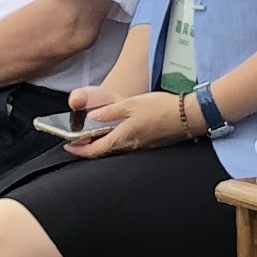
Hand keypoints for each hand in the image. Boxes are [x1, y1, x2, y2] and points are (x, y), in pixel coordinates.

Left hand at [70, 87, 207, 155]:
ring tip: (93, 137)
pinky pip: (128, 147)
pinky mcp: (150, 144)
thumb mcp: (131, 104)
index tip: (68, 146)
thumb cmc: (161, 109)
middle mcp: (130, 147)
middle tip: (77, 142)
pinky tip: (117, 134)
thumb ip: (110, 111)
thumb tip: (92, 116)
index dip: (79, 150)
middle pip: (104, 152)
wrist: (189, 116)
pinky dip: (117, 143)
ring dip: (102, 146)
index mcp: (123, 138)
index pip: (95, 150)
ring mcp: (141, 147)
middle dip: (89, 149)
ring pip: (116, 150)